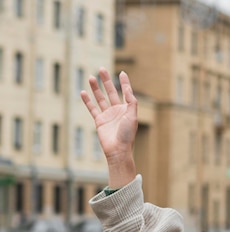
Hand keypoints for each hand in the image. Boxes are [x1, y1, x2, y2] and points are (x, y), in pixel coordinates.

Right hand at [80, 68, 136, 186]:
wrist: (118, 150)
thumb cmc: (127, 135)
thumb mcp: (132, 116)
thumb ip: (131, 102)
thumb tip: (128, 89)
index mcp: (127, 110)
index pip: (126, 93)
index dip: (125, 83)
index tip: (122, 73)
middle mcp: (117, 111)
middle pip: (111, 92)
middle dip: (107, 81)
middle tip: (101, 69)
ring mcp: (108, 116)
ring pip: (100, 98)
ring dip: (96, 88)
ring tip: (91, 77)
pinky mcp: (99, 121)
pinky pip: (92, 109)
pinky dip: (87, 101)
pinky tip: (83, 92)